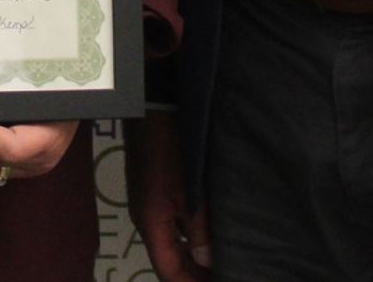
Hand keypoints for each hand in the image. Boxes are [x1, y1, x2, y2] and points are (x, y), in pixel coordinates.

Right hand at [127, 110, 210, 281]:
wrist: (152, 107)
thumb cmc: (170, 147)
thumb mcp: (189, 189)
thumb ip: (198, 227)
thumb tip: (207, 261)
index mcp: (151, 222)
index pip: (168, 270)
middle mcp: (147, 218)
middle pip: (169, 258)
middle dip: (194, 272)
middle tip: (225, 273)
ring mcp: (150, 202)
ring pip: (172, 241)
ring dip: (193, 254)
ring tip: (221, 259)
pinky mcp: (156, 189)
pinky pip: (172, 223)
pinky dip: (190, 234)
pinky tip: (209, 232)